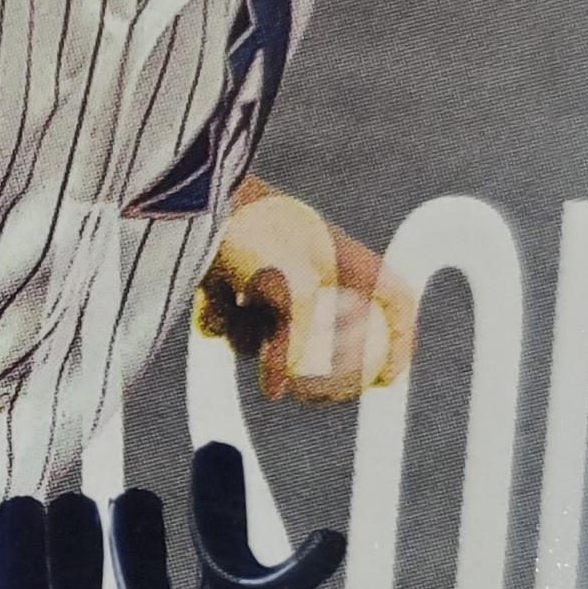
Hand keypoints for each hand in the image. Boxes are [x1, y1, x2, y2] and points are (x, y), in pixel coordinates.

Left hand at [195, 184, 415, 401]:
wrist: (188, 196)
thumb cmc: (251, 227)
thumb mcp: (288, 289)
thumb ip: (293, 345)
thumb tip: (277, 390)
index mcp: (344, 258)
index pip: (394, 300)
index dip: (399, 341)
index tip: (386, 378)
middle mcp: (313, 265)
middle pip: (333, 332)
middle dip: (318, 366)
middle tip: (309, 393)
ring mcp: (272, 271)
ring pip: (276, 331)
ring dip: (257, 338)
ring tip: (240, 315)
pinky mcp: (233, 277)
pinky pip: (238, 320)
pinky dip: (227, 321)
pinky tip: (212, 302)